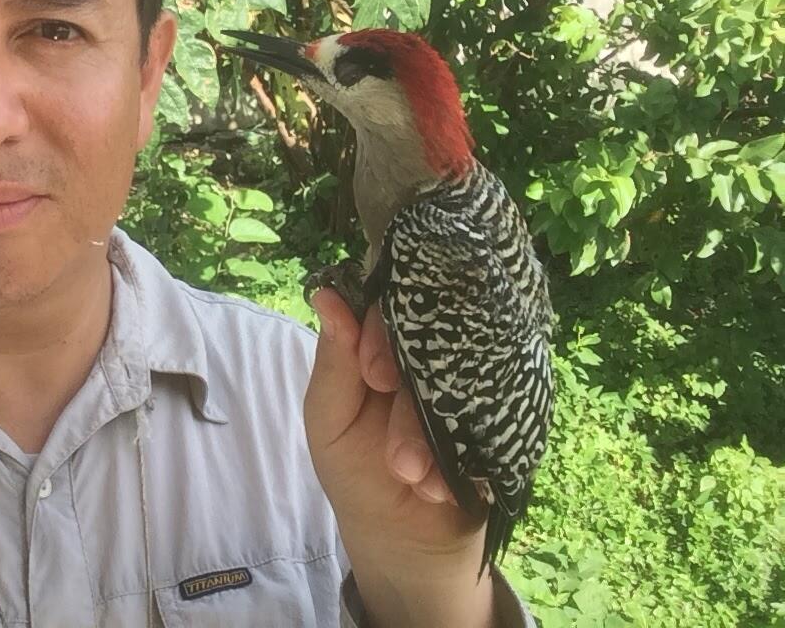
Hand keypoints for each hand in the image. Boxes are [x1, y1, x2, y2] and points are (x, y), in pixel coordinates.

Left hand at [304, 288, 495, 626]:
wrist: (405, 539)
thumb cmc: (356, 470)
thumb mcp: (329, 418)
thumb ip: (333, 361)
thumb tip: (326, 294)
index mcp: (387, 344)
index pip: (392, 306)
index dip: (383, 334)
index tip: (374, 376)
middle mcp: (433, 355)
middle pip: (434, 341)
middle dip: (411, 402)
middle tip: (398, 457)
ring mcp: (473, 383)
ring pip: (466, 381)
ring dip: (435, 437)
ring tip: (411, 479)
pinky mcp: (506, 416)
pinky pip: (498, 415)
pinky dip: (466, 456)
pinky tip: (440, 487)